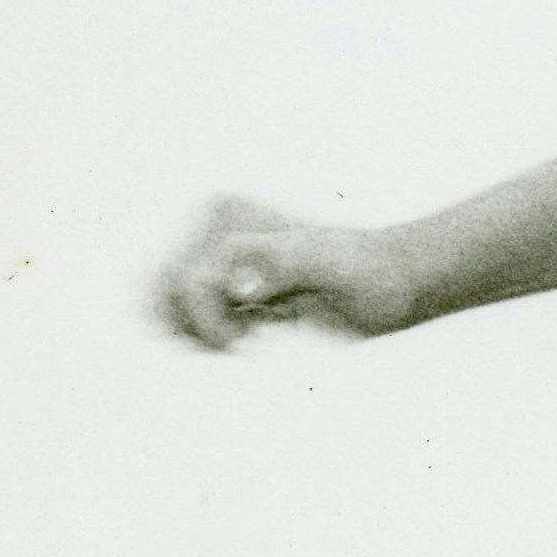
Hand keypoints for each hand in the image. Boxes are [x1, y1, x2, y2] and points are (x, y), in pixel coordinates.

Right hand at [156, 197, 426, 350]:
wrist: (395, 283)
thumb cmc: (368, 271)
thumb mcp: (330, 266)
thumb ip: (282, 265)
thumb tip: (242, 288)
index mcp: (224, 217)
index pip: (182, 281)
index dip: (205, 320)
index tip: (243, 340)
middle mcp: (213, 231)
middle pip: (161, 293)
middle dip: (194, 326)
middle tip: (244, 337)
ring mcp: (219, 260)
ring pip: (170, 309)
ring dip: (203, 334)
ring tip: (253, 332)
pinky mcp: (231, 287)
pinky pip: (192, 321)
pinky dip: (215, 338)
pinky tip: (258, 332)